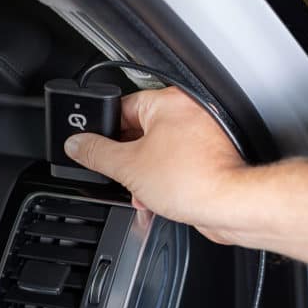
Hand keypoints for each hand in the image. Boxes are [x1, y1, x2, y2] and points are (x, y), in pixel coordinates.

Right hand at [64, 87, 250, 244]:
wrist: (231, 206)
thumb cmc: (193, 179)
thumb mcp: (128, 166)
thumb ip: (96, 153)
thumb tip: (76, 144)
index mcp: (168, 102)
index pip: (122, 107)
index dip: (103, 130)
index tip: (91, 145)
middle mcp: (188, 112)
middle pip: (138, 132)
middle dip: (125, 160)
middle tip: (117, 174)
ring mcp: (201, 136)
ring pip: (156, 152)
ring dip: (142, 176)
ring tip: (140, 193)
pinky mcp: (209, 158)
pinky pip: (174, 165)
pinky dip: (162, 182)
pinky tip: (155, 200)